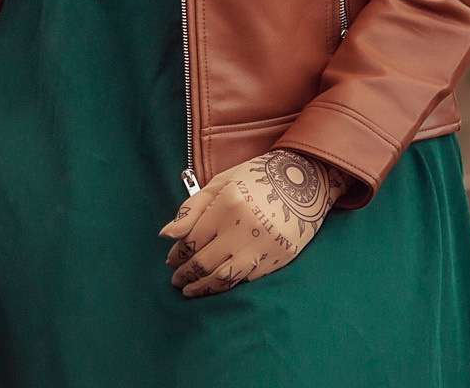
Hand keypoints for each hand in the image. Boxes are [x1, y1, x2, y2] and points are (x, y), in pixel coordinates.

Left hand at [159, 150, 344, 296]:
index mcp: (226, 205)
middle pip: (205, 261)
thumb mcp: (218, 183)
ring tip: (190, 290)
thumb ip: (190, 209)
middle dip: (186, 273)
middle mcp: (244, 228)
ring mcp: (263, 246)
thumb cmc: (253, 178)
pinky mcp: (279, 259)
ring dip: (204, 287)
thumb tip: (166, 235)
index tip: (170, 261)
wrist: (303, 181)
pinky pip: (247, 279)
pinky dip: (229, 285)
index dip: (178, 254)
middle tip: (175, 280)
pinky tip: (217, 286)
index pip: (192, 240)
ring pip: (225, 277)